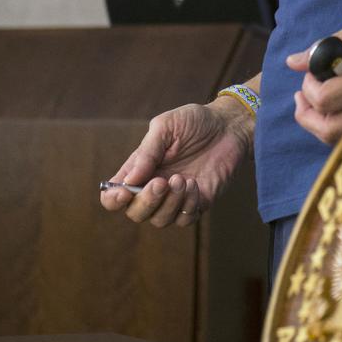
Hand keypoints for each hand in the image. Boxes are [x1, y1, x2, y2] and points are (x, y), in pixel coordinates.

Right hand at [99, 99, 253, 228]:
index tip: (124, 193)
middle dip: (146, 202)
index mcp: (139, 169)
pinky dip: (187, 206)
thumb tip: (128, 181)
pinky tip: (195, 185)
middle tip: (162, 182)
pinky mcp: (197, 202)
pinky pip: (185, 219)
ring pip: (160, 220)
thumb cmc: (195, 121)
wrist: (229, 125)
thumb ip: (147, 152)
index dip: (113, 200)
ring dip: (169, 204)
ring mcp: (175, 197)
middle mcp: (154, 186)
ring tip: (183, 179)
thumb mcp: (166, 126)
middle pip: (136, 213)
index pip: (114, 196)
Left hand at [287, 13, 341, 144]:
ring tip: (311, 101)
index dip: (308, 86)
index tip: (311, 71)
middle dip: (306, 113)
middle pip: (327, 129)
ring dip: (318, 123)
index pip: (325, 99)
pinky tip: (331, 109)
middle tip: (300, 95)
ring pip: (338, 139)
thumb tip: (293, 61)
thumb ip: (326, 46)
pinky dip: (334, 127)